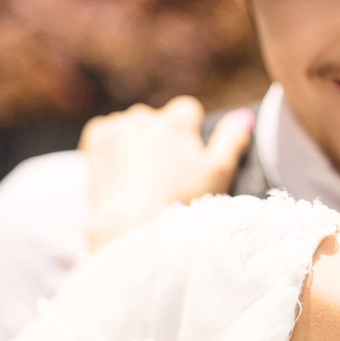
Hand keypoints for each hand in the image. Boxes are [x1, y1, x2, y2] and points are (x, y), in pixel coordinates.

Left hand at [80, 95, 254, 251]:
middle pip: (159, 120)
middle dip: (163, 138)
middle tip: (166, 175)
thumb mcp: (218, 175)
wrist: (130, 230)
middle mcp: (145, 116)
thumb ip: (232, 141)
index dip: (191, 134)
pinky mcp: (95, 139)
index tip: (188, 160)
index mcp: (176, 122)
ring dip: (138, 141)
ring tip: (142, 176)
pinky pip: (108, 131)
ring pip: (133, 125)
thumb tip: (244, 116)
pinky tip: (122, 170)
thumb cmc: (182, 205)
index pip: (189, 110)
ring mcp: (118, 127)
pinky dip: (114, 145)